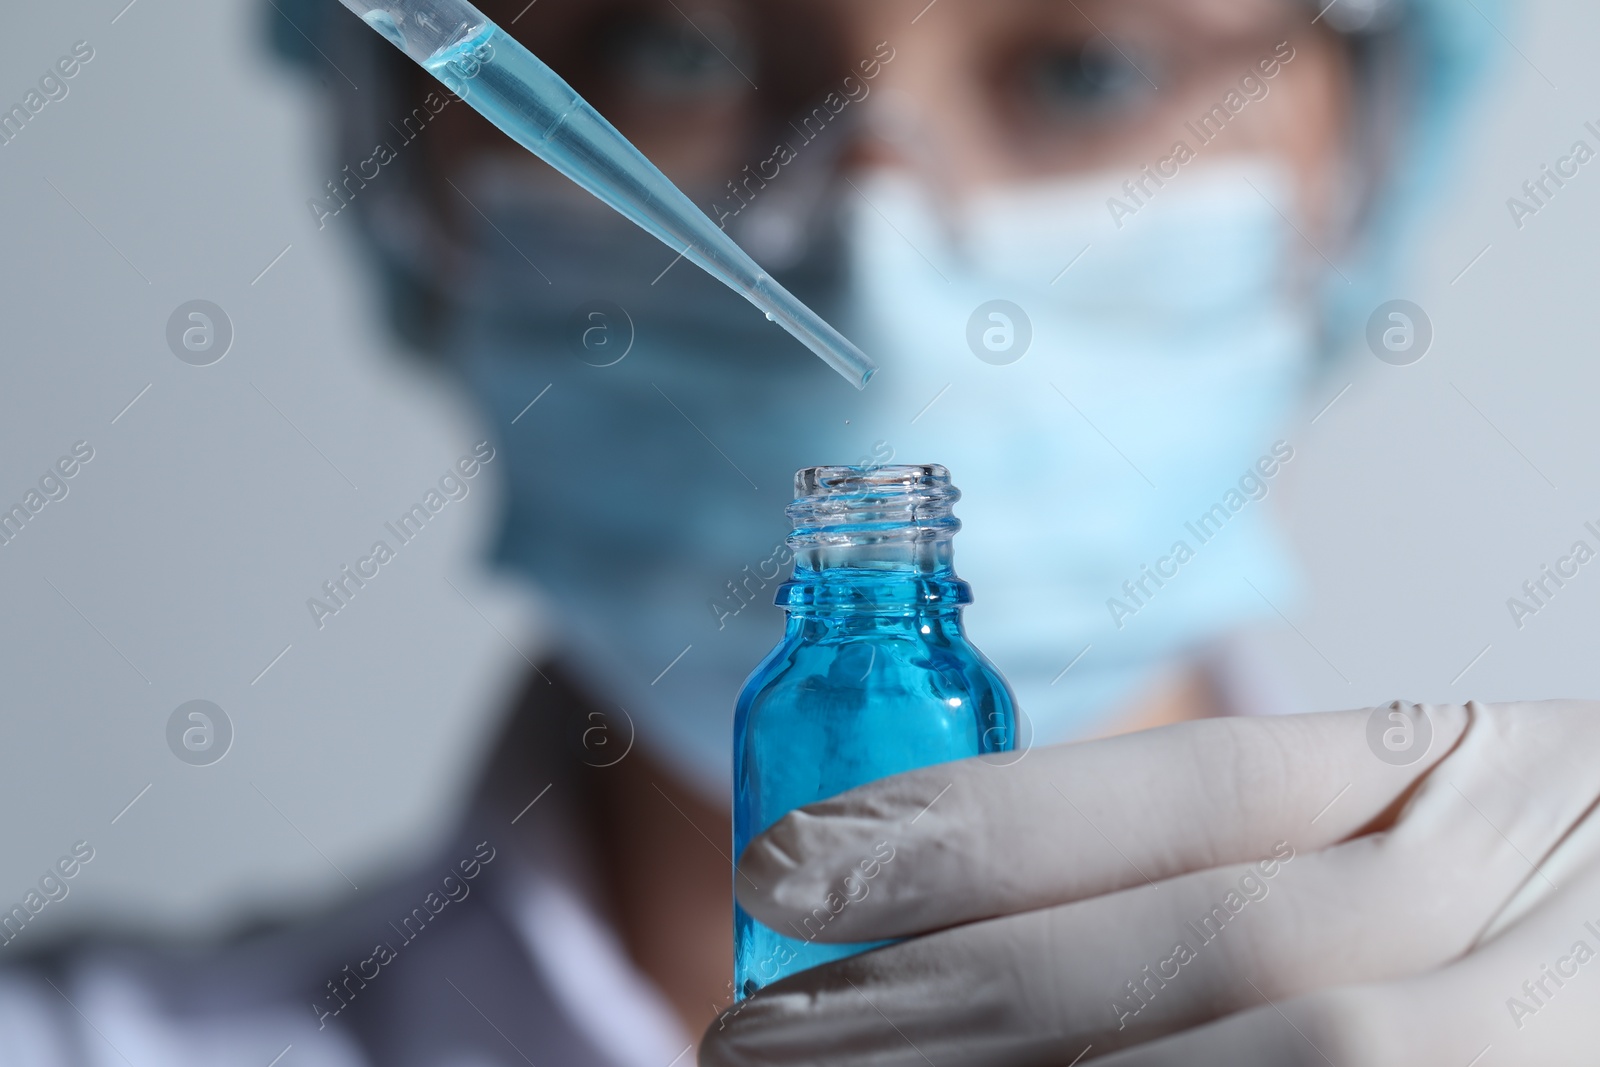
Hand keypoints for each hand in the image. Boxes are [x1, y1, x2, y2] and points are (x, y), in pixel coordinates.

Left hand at [702, 701, 1599, 1065]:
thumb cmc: (1535, 902)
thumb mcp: (1420, 824)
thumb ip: (1237, 854)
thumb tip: (955, 916)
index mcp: (1459, 772)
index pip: (1187, 788)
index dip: (973, 828)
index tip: (787, 867)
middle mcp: (1509, 897)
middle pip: (1199, 944)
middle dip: (954, 996)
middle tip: (763, 1035)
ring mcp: (1538, 1042)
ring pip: (1277, 1064)